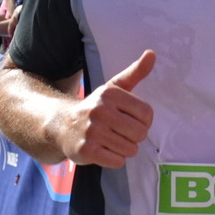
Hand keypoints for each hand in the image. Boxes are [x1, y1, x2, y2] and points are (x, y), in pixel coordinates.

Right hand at [62, 49, 155, 168]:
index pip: (147, 114)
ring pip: (130, 149)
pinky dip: (115, 159)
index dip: (144, 121)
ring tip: (112, 141)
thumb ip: (135, 72)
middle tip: (121, 133)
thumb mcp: (114, 88)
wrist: (62, 125)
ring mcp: (93, 131)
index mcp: (110, 94)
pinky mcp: (87, 150)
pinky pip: (117, 161)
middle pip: (140, 133)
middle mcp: (100, 111)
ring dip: (125, 149)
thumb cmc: (96, 108)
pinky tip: (105, 151)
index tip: (132, 120)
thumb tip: (152, 54)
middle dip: (134, 137)